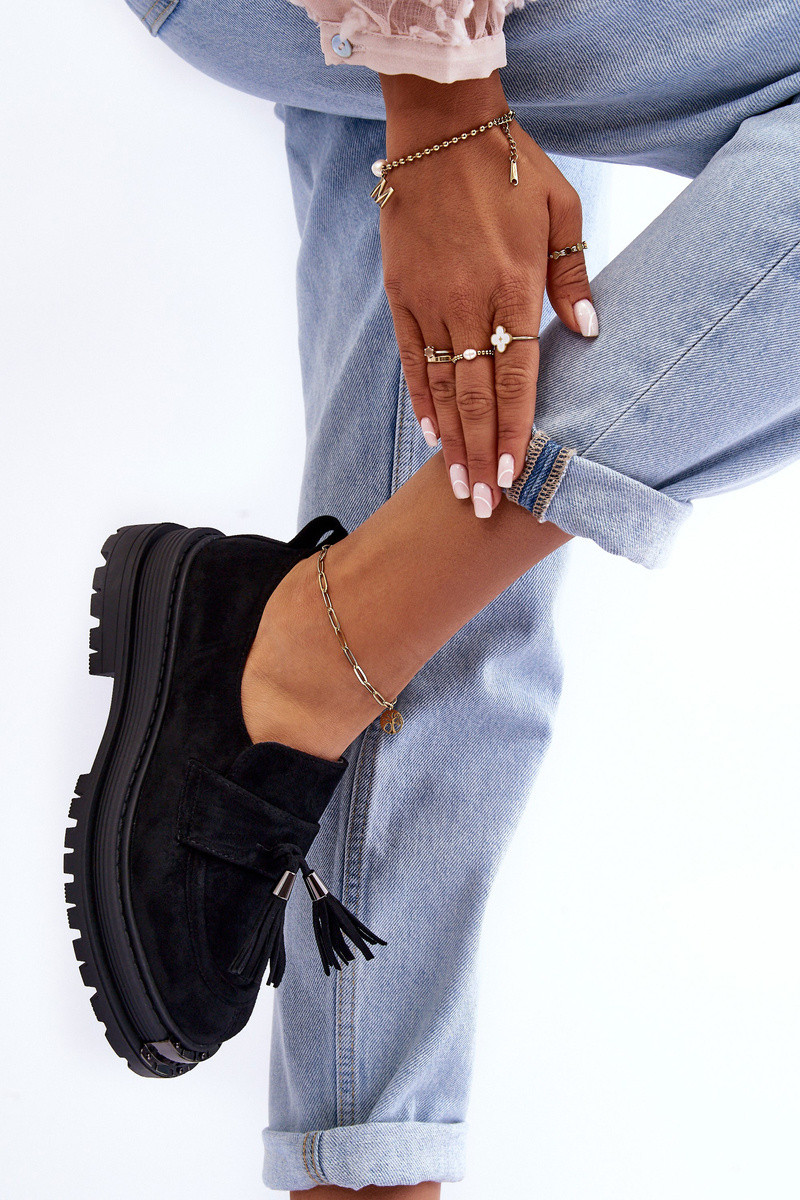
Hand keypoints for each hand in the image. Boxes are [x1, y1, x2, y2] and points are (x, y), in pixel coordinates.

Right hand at [378, 70, 597, 516]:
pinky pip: (412, 357)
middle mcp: (470, 301)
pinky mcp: (401, 294)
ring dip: (451, 440)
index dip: (516, 430)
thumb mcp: (561, 209)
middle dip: (480, 454)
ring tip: (455, 483)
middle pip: (476, 395)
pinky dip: (421, 398)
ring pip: (442, 385)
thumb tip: (588, 331)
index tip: (514, 476)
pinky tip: (429, 432)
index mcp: (514, 285)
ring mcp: (430, 300)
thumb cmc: (511, 166)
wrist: (440, 127)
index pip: (517, 376)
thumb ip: (572, 275)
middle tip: (479, 505)